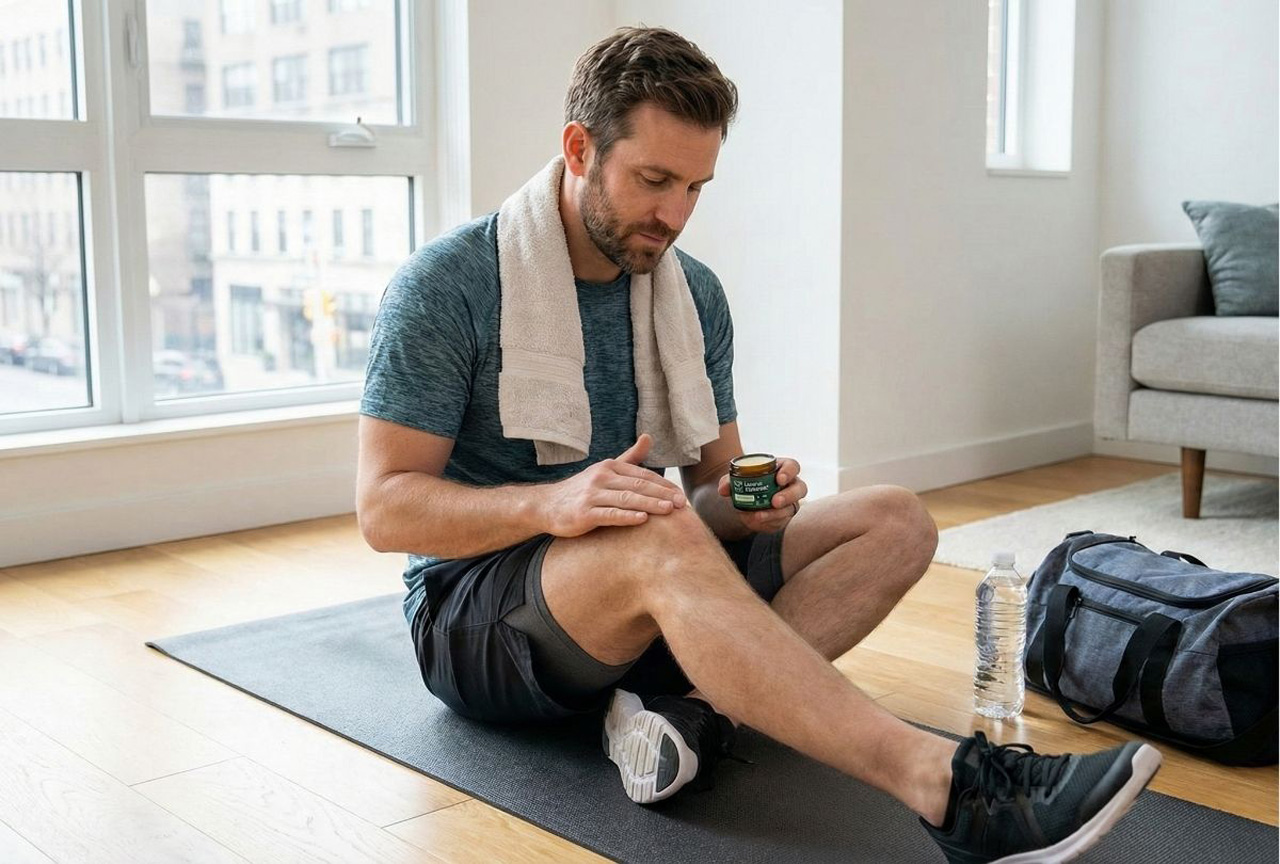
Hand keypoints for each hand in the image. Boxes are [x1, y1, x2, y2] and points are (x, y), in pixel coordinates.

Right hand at [538, 433, 688, 537]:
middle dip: (662, 494)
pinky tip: (642, 519)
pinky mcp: (584, 514)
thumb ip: (630, 457)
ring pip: (626, 499)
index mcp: (610, 467)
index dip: (664, 485)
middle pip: (638, 486)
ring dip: (650, 504)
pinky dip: (626, 516)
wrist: (547, 505)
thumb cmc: (582, 489)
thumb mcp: (606, 470)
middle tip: (682, 504)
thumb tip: (649, 436)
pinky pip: (609, 514)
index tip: (681, 496)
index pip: (643, 476)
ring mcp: (592, 495)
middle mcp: (601, 477)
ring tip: (669, 510)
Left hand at [717, 456, 806, 533]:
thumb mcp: (736, 480)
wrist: (746, 501)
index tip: (779, 479)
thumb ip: (729, 482)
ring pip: (792, 508)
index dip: (789, 472)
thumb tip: (723, 490)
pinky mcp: (785, 517)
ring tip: (759, 516)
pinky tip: (757, 523)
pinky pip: (782, 522)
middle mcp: (790, 485)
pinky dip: (769, 523)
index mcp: (781, 469)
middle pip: (800, 488)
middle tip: (775, 502)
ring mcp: (791, 502)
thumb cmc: (745, 483)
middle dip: (788, 496)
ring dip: (776, 514)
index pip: (793, 466)